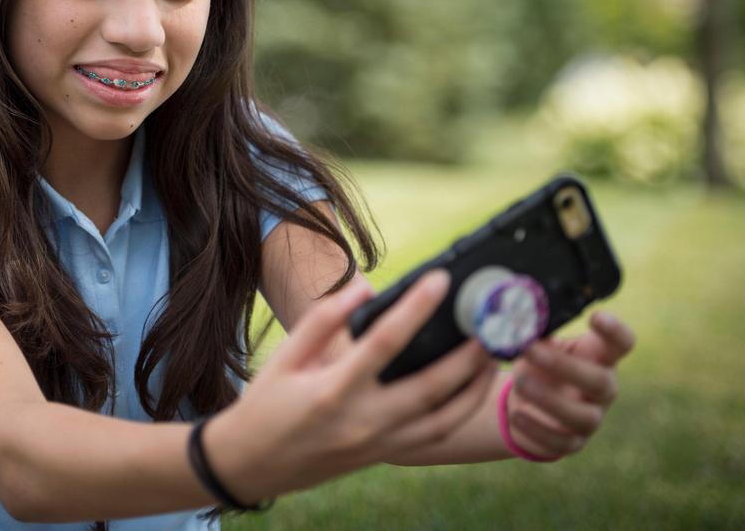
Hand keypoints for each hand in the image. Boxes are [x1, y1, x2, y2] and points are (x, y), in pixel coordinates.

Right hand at [204, 270, 495, 503]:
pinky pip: (434, 435)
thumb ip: (324, 320)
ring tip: (492, 354)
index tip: (440, 280)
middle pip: (429, 387)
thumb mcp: (285, 357)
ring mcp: (378, 444)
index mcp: (332, 391)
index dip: (415, 309)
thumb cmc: (266, 404)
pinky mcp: (385, 454)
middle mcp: (362, 422)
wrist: (252, 464)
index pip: (384, 343)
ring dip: (473, 387)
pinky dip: (460, 411)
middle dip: (465, 354)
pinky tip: (471, 386)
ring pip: (443, 419)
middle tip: (489, 322)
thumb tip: (364, 288)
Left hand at [506, 311, 635, 458]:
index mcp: (599, 358)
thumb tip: (523, 316)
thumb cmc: (538, 365)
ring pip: (584, 417)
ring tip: (520, 382)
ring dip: (549, 399)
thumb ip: (538, 333)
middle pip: (601, 382)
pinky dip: (537, 429)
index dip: (615, 332)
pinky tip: (517, 414)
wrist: (526, 405)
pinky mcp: (572, 443)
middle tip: (530, 350)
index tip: (595, 316)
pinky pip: (561, 442)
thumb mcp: (538, 345)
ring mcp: (591, 419)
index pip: (622, 344)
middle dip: (565, 367)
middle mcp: (603, 390)